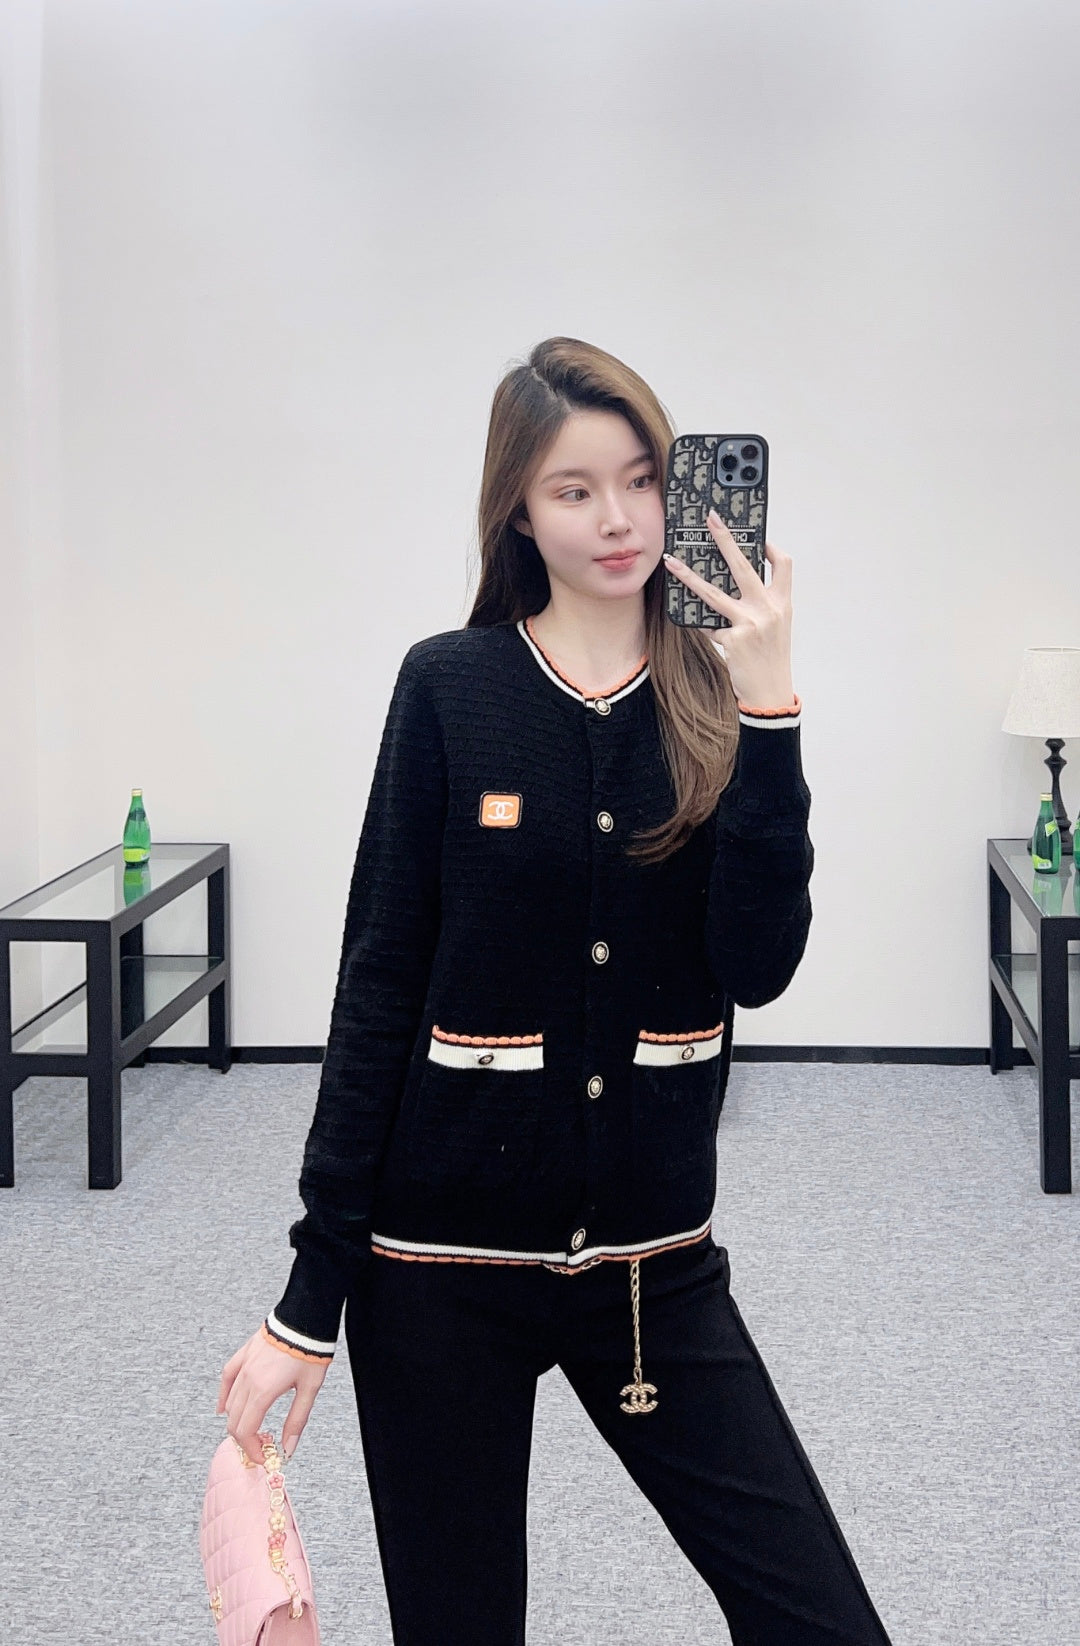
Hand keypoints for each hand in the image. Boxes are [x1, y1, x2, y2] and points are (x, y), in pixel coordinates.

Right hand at [217, 1325, 330, 1465]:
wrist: (306, 1317)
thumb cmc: (311, 1351)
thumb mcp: (309, 1390)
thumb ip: (297, 1421)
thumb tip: (288, 1448)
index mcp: (263, 1390)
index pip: (245, 1431)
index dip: (251, 1450)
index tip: (263, 1457)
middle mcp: (248, 1379)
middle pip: (234, 1420)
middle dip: (245, 1440)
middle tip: (260, 1447)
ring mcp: (244, 1365)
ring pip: (230, 1402)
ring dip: (237, 1421)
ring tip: (251, 1431)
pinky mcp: (245, 1354)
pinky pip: (227, 1377)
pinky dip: (224, 1396)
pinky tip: (223, 1407)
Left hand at [664, 510, 794, 707]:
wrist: (771, 693)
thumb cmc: (770, 659)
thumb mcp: (775, 627)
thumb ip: (761, 605)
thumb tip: (732, 584)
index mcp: (782, 603)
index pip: (784, 564)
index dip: (770, 548)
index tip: (758, 538)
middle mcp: (768, 609)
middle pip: (743, 565)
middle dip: (725, 538)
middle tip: (711, 519)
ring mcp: (750, 624)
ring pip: (712, 593)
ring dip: (688, 576)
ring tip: (671, 562)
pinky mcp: (734, 640)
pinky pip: (708, 626)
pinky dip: (702, 626)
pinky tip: (697, 626)